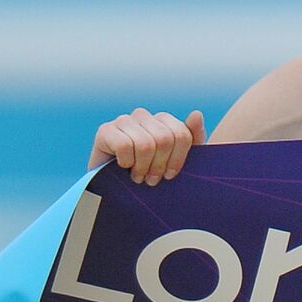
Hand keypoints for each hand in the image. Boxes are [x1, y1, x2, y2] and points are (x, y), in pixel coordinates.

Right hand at [89, 108, 206, 184]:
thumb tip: (196, 114)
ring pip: (145, 144)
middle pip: (164, 139)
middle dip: (159, 166)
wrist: (116, 187)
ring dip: (142, 167)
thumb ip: (193, 137)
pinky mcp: (105, 130)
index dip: (178, 160)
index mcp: (163, 120)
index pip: (181, 134)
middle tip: (151, 179)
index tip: (169, 175)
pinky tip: (123, 167)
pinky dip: (126, 162)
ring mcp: (123, 120)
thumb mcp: (178, 159)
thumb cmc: (150, 173)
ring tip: (138, 176)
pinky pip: (124, 146)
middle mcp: (143, 115)